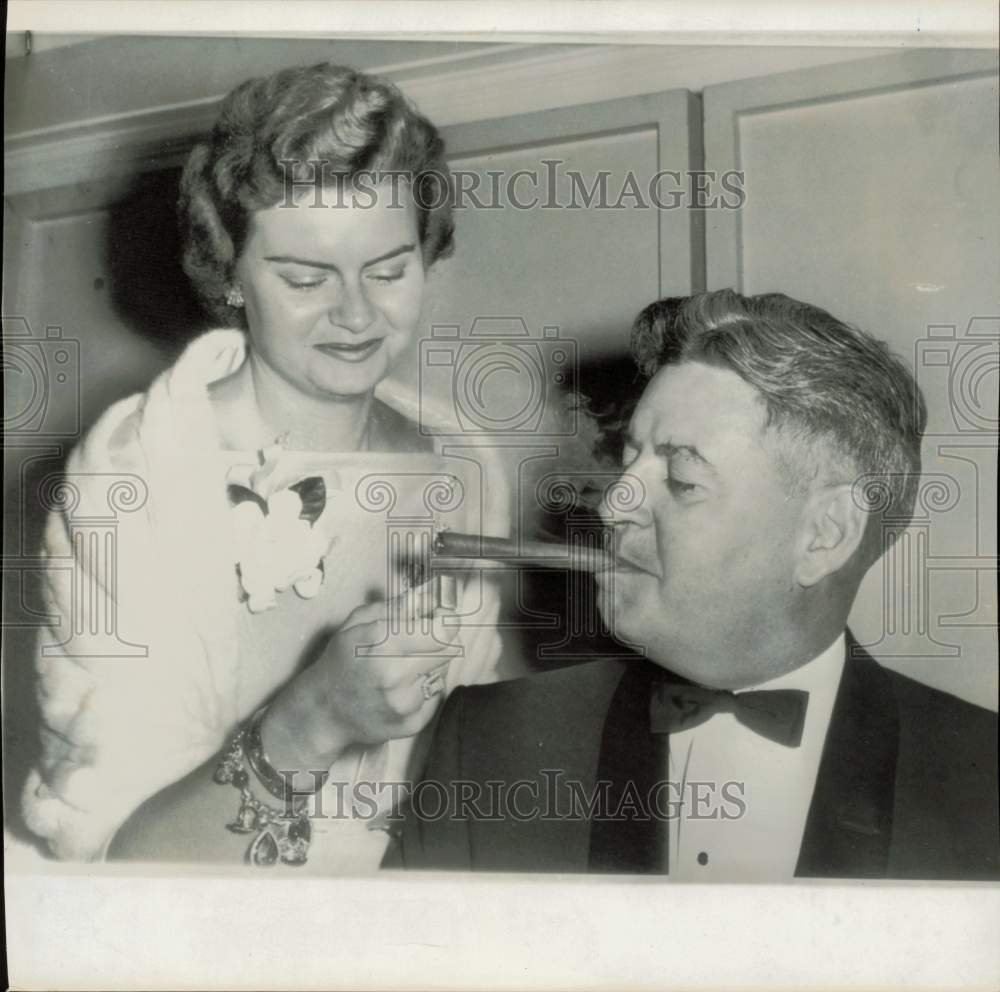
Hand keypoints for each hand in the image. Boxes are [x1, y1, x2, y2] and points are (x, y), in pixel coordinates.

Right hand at [261, 582, 460, 778]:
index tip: (440, 616)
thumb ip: (397, 606)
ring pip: (443, 671)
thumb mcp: (359, 622)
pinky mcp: (412, 724)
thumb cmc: (341, 661)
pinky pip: (436, 695)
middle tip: (424, 638)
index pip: (442, 631)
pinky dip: (426, 686)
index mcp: (381, 645)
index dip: (447, 620)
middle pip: (450, 650)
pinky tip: (403, 686)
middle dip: (441, 640)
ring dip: (432, 664)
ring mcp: (405, 704)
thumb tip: (430, 597)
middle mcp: (396, 676)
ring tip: (406, 665)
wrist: (324, 711)